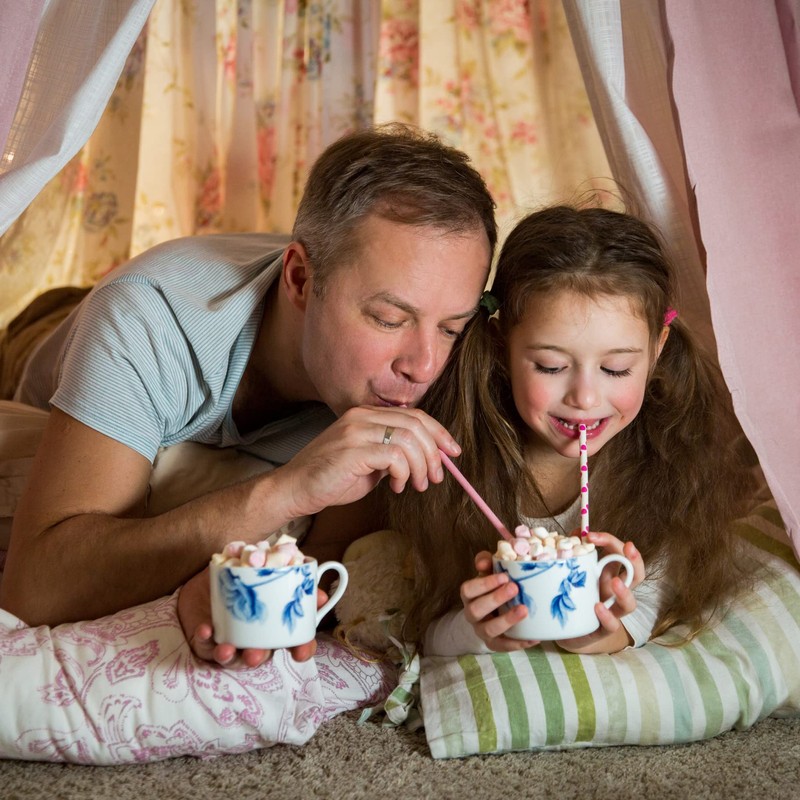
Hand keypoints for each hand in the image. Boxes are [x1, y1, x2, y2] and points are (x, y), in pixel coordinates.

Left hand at [177, 567, 322, 667]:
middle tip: (254, 654)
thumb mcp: (272, 575)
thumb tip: (321, 595)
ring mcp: (231, 641)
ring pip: (232, 657)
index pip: (293, 643)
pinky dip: (205, 639)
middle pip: (261, 654)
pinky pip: (205, 645)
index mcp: (274, 627)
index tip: (301, 653)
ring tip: (226, 649)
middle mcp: (254, 638)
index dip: (300, 650)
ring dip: (229, 656)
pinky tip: (205, 629)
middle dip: (258, 657)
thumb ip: (294, 582)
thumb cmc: (248, 577)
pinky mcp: (207, 640)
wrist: (214, 577)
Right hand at [279, 405, 461, 517]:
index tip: (452, 453)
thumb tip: (428, 459)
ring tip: (416, 486)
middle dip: (434, 454)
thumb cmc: (330, 478)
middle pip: (417, 425)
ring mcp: (356, 431)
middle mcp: (361, 416)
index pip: (414, 415)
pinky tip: (396, 487)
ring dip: (421, 467)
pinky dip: (404, 474)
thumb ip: (393, 454)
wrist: (295, 489)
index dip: (438, 433)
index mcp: (366, 414)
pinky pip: (395, 457)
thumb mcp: (369, 462)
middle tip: (436, 477)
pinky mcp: (353, 450)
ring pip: (409, 441)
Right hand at [460, 551, 539, 651]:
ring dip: (507, 620)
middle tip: (515, 588)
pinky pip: (504, 647)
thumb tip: (483, 562)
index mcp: (470, 596)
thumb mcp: (490, 572)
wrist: (494, 613)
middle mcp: (472, 615)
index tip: (504, 576)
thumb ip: (487, 562)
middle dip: (495, 599)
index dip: (484, 584)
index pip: (467, 590)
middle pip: (475, 610)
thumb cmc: (494, 587)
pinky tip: (534, 636)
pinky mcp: (495, 644)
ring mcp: (482, 631)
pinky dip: (519, 642)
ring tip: (524, 610)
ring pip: (489, 630)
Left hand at [556, 531, 643, 654]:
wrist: (570, 633)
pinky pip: (612, 625)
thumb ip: (575, 554)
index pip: (619, 553)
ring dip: (625, 592)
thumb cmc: (574, 597)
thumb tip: (574, 533)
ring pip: (630, 604)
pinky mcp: (602, 630)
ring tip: (615, 582)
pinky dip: (607, 616)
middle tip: (629, 547)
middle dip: (636, 560)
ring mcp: (611, 612)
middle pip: (636, 575)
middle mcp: (614, 593)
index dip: (609, 540)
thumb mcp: (573, 572)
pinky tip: (597, 607)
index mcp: (608, 575)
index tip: (589, 535)